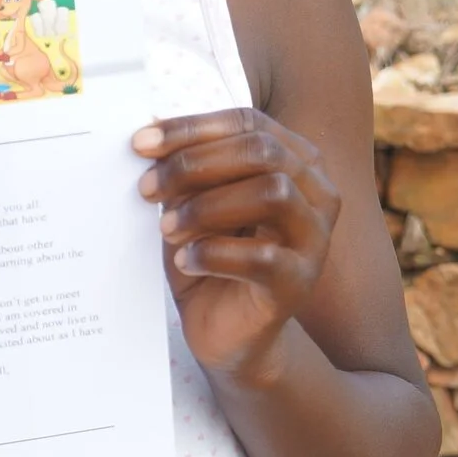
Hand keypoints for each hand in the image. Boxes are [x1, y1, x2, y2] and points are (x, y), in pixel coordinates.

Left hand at [134, 108, 340, 385]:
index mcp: (294, 161)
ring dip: (207, 207)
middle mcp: (316, 192)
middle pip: (263, 151)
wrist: (228, 333)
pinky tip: (187, 261)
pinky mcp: (300, 282)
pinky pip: (263, 257)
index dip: (193, 127)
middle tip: (147, 188)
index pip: (248, 123)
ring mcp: (315, 238)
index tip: (141, 143)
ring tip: (169, 229)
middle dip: (195, 164)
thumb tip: (150, 129)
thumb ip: (184, 170)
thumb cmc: (211, 259)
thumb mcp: (193, 205)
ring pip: (273, 193)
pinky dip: (214, 253)